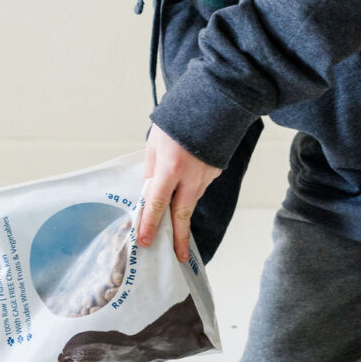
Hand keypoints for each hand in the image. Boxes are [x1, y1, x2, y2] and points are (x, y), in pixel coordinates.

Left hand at [140, 123, 221, 261]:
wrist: (213, 104)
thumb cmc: (177, 120)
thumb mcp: (154, 144)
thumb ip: (151, 170)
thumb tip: (148, 193)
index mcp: (170, 169)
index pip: (157, 204)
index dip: (150, 225)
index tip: (145, 241)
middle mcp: (191, 177)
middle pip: (182, 215)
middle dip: (179, 238)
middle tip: (178, 256)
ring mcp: (206, 176)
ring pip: (191, 202)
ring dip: (182, 216)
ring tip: (178, 232)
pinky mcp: (215, 172)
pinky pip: (199, 188)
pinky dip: (190, 194)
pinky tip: (185, 192)